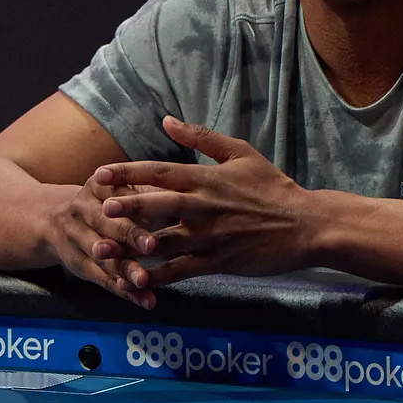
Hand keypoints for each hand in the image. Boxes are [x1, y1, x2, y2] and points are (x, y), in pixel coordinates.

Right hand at [45, 175, 164, 309]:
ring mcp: (77, 239)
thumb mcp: (119, 188)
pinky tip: (145, 300)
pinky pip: (103, 280)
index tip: (154, 207)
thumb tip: (181, 202)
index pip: (117, 194)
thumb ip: (147, 194)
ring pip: (104, 258)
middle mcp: (82, 210)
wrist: (54, 219)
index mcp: (98, 186)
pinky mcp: (79, 265)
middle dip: (129, 235)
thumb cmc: (107, 201)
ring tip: (145, 281)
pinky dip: (125, 291)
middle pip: (107, 225)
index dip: (134, 203)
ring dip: (126, 270)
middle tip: (151, 246)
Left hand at [94, 118, 313, 288]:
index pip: (159, 172)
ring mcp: (208, 237)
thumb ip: (202, 137)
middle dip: (123, 207)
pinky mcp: (216, 262)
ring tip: (101, 249)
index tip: (101, 174)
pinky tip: (137, 281)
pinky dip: (157, 277)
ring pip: (160, 242)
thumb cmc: (273, 187)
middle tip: (97, 208)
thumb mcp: (241, 153)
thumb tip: (167, 120)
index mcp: (206, 179)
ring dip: (129, 246)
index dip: (127, 172)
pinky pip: (179, 271)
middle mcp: (202, 207)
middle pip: (154, 205)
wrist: (305, 226)